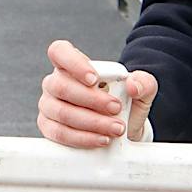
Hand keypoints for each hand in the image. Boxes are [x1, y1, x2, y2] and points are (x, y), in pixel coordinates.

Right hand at [38, 39, 156, 148]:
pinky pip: (59, 133)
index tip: (94, 79)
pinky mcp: (48, 127)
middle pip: (61, 86)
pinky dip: (82, 138)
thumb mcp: (140, 89)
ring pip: (61, 112)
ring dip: (91, 122)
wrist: (122, 127)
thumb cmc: (124, 103)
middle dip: (92, 100)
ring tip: (115, 128)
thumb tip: (133, 85)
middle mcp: (55, 82)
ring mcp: (49, 105)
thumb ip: (143, 81)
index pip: (59, 52)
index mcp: (71, 64)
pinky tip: (100, 139)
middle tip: (116, 108)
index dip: (73, 64)